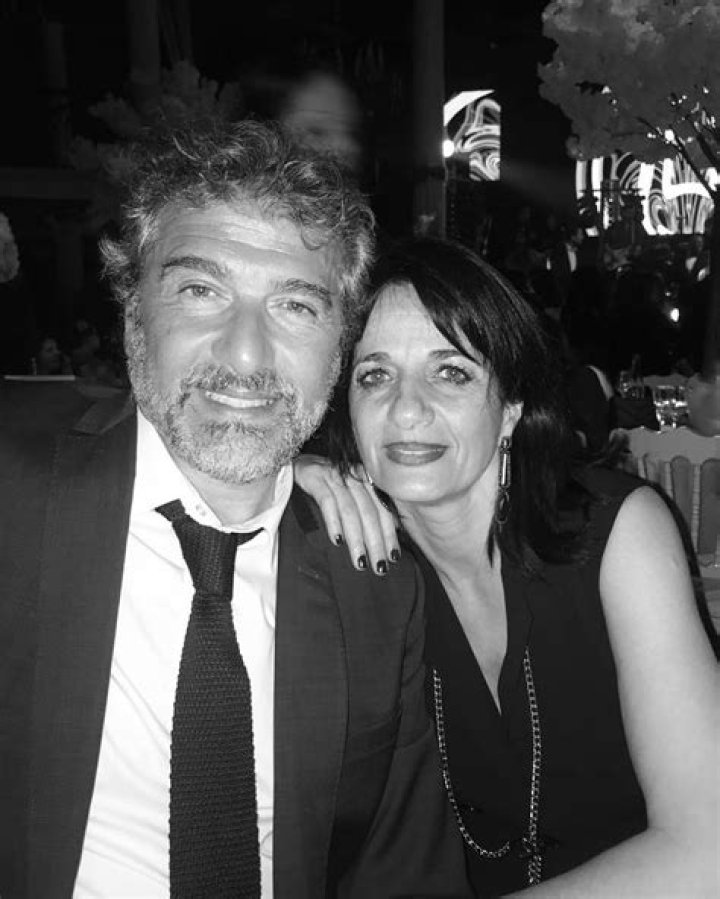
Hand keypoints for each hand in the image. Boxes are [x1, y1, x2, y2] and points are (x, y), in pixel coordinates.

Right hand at [294, 454, 399, 573]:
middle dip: (376, 541)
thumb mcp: (352, 491)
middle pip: (369, 512)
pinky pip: (327, 501)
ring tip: (360, 561)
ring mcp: (334, 476)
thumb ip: (371, 507)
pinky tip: (337, 541)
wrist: (298, 462)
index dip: (389, 533)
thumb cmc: (329, 483)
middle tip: (380, 566)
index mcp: (366, 479)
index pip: (383, 508)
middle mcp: (353, 476)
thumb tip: (394, 530)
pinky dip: (334, 522)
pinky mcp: (314, 478)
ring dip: (356, 539)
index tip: (394, 557)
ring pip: (350, 510)